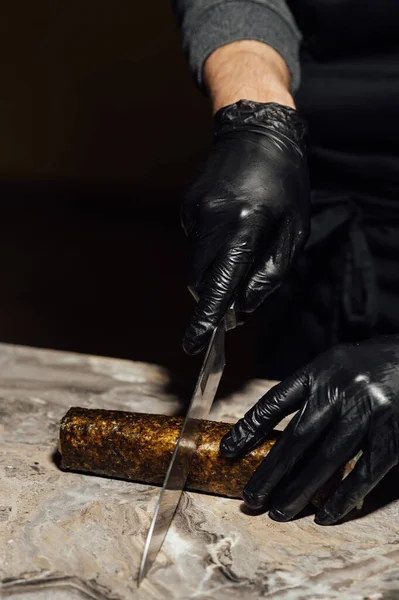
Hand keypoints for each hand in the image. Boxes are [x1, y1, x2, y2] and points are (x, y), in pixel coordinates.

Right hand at [181, 100, 308, 354]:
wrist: (256, 131)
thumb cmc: (284, 183)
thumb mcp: (294, 230)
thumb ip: (270, 274)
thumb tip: (243, 307)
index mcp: (244, 226)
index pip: (220, 284)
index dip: (207, 318)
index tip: (194, 345)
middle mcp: (212, 219)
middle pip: (200, 279)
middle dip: (214, 293)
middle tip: (236, 292)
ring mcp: (193, 210)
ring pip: (198, 261)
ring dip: (216, 265)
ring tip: (244, 233)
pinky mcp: (185, 205)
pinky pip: (196, 240)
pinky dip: (211, 243)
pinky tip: (231, 218)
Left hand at [220, 336, 398, 524]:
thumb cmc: (366, 365)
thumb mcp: (330, 364)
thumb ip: (305, 390)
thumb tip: (267, 426)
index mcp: (320, 372)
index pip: (276, 401)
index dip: (250, 427)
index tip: (228, 451)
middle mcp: (341, 392)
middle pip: (298, 438)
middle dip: (271, 472)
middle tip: (252, 498)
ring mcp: (367, 414)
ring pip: (327, 461)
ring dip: (300, 490)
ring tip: (278, 511)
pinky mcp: (392, 436)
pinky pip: (364, 474)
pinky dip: (343, 498)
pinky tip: (325, 514)